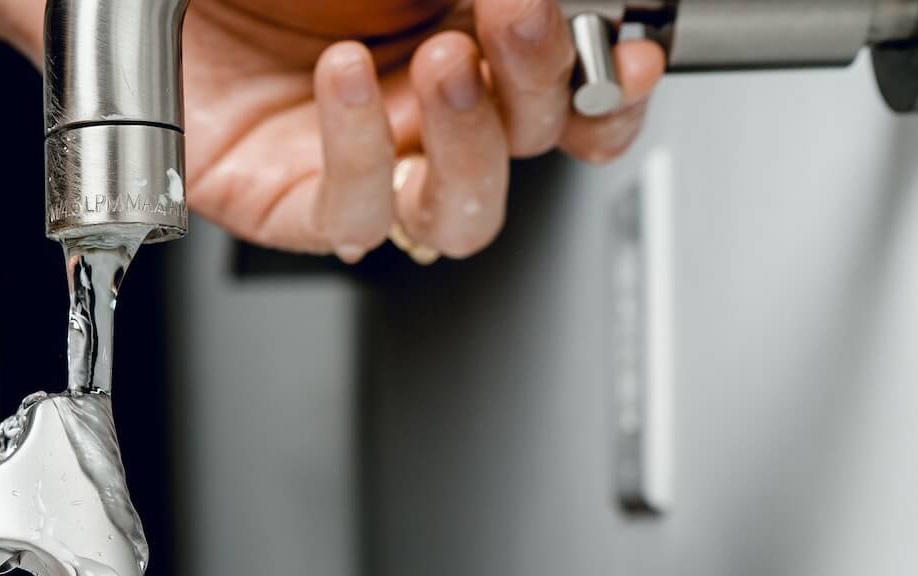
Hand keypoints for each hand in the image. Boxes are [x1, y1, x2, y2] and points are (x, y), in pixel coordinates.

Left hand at [0, 0, 664, 261]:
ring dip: (474, 139)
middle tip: (520, 16)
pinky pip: (352, 213)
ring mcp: (359, 163)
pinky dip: (362, 150)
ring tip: (442, 62)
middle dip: (544, 81)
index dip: (611, 88)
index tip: (627, 49)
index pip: (569, 98)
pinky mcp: (290, 205)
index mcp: (462, 41)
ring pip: (461, 210)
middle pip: (533, 147)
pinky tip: (342, 79)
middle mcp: (420, 112)